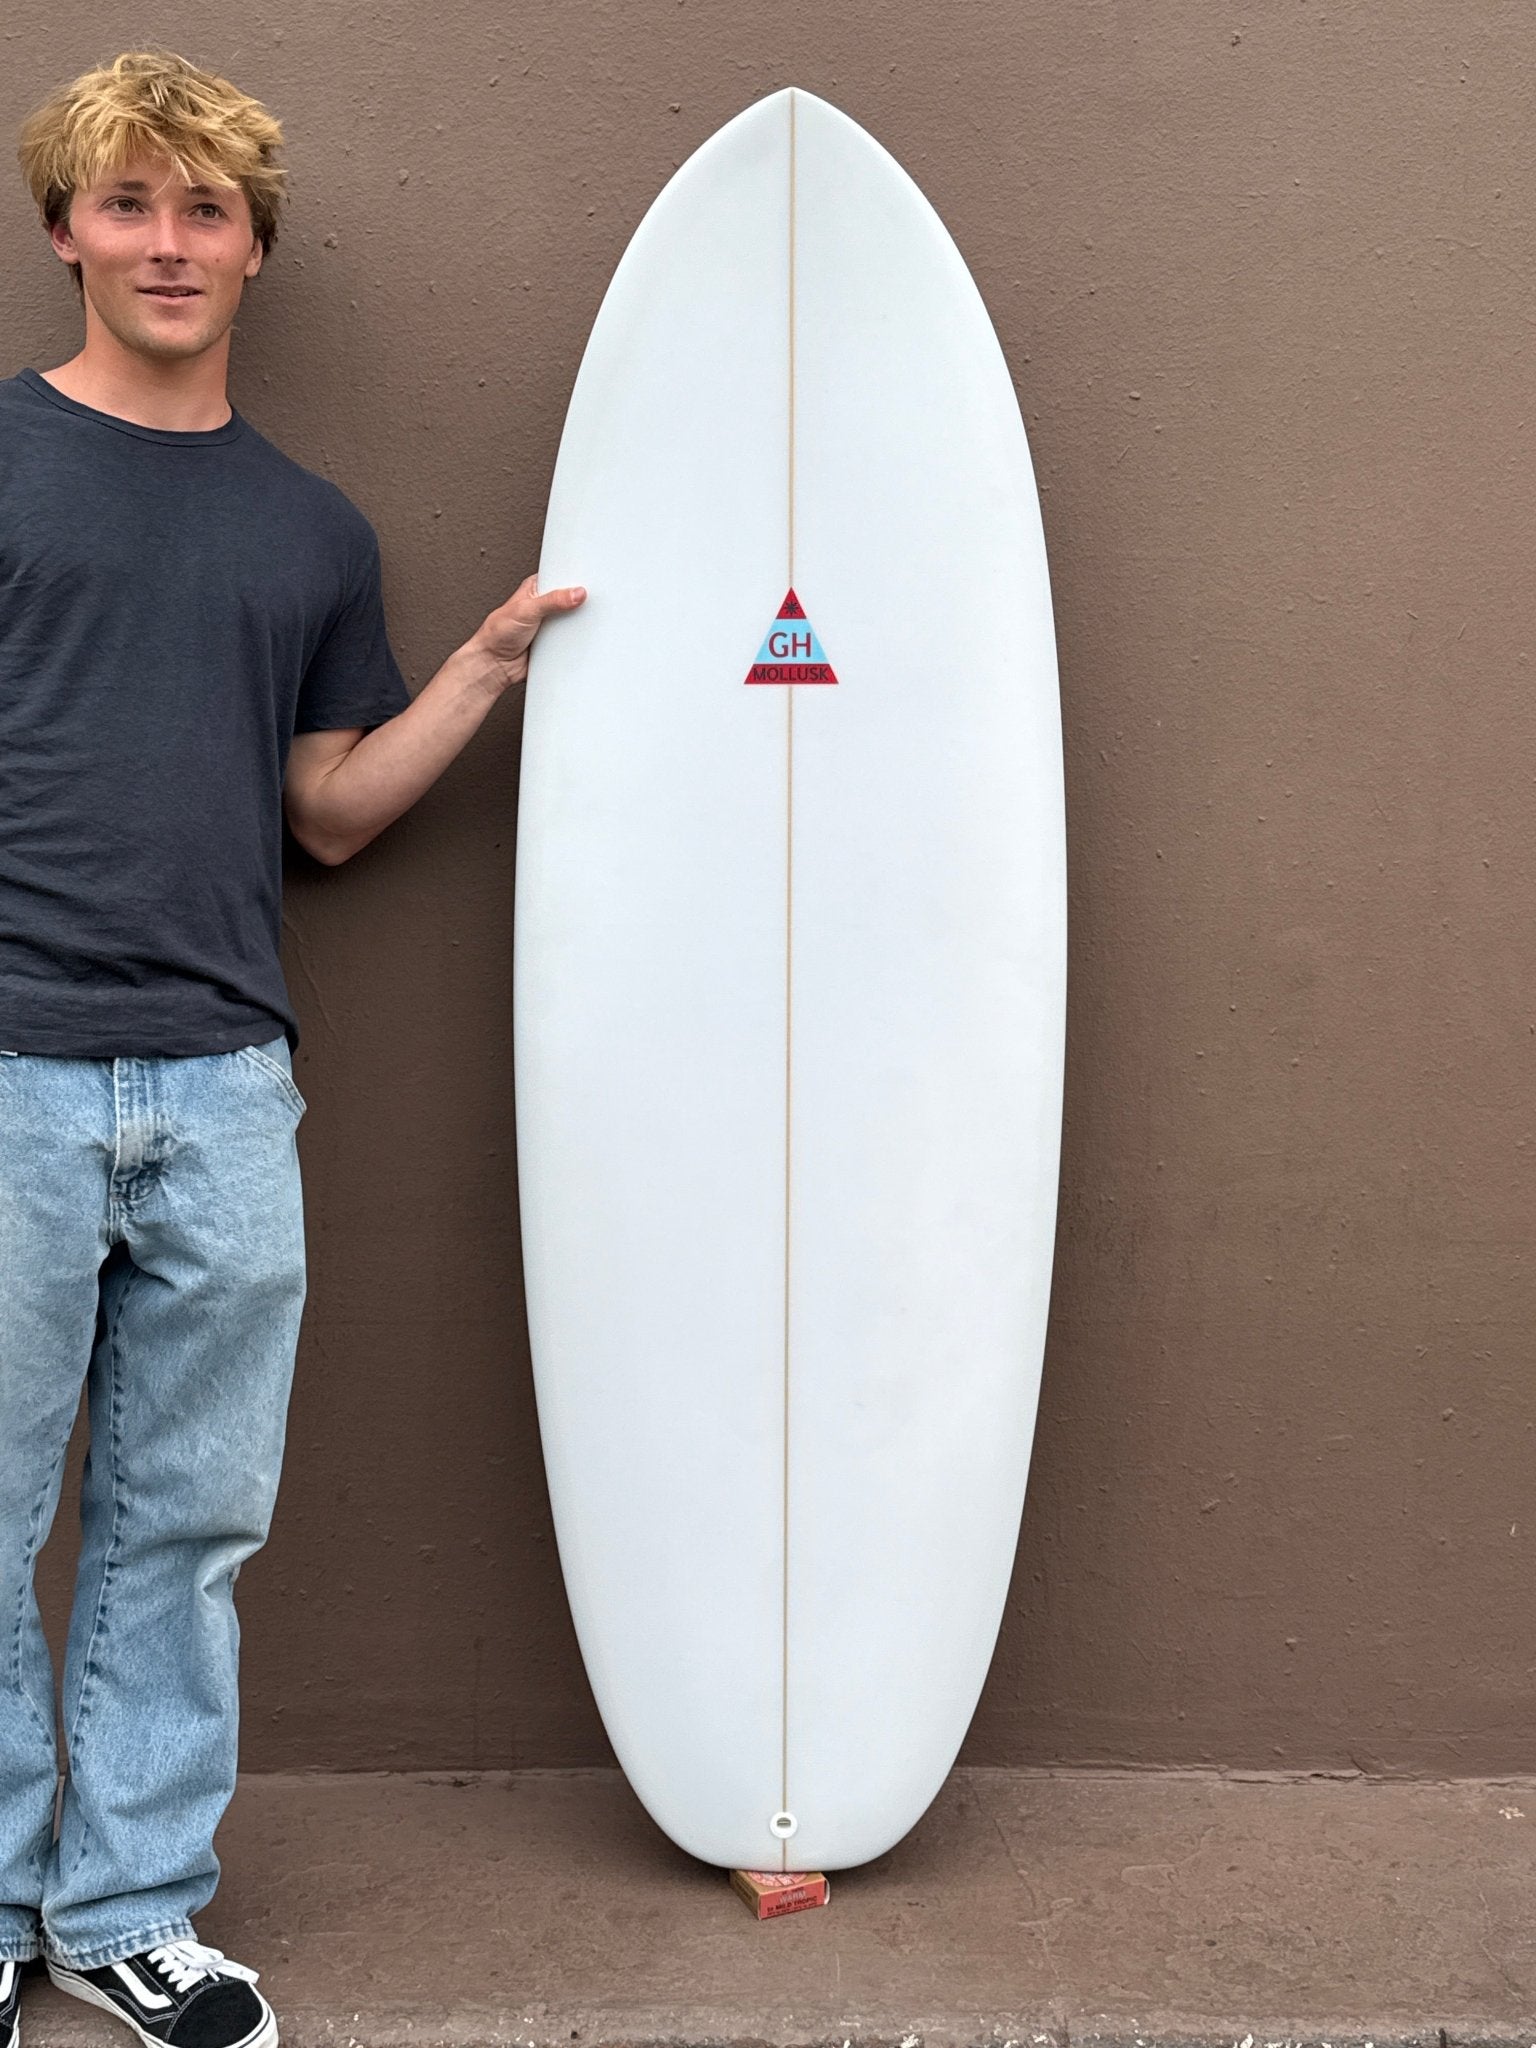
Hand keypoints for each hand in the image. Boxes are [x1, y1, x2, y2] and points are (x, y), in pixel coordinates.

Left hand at [469, 573, 586, 691]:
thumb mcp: (526, 610)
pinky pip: (570, 639)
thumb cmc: (497, 634)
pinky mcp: (554, 642)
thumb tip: (575, 593)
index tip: (587, 582)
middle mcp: (544, 605)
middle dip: (578, 603)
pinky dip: (574, 640)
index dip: (573, 579)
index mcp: (535, 589)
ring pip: (572, 620)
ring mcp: (550, 624)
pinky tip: (578, 639)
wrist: (495, 664)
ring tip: (583, 622)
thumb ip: (552, 601)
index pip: (559, 578)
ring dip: (577, 624)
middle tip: (587, 604)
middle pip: (570, 600)